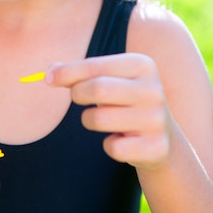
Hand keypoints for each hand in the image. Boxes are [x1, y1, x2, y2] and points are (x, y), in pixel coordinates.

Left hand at [46, 53, 172, 170]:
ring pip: (99, 119)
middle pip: (97, 89)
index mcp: (142, 65)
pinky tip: (122, 139)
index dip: (67, 72)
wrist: (163, 138)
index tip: (49, 79)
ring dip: (90, 121)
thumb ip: (78, 72)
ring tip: (104, 119)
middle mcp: (153, 89)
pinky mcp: (156, 147)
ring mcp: (157, 119)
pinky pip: (113, 147)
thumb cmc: (124, 100)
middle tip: (79, 98)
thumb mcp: (108, 78)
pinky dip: (110, 145)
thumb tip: (50, 73)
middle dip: (78, 94)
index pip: (94, 65)